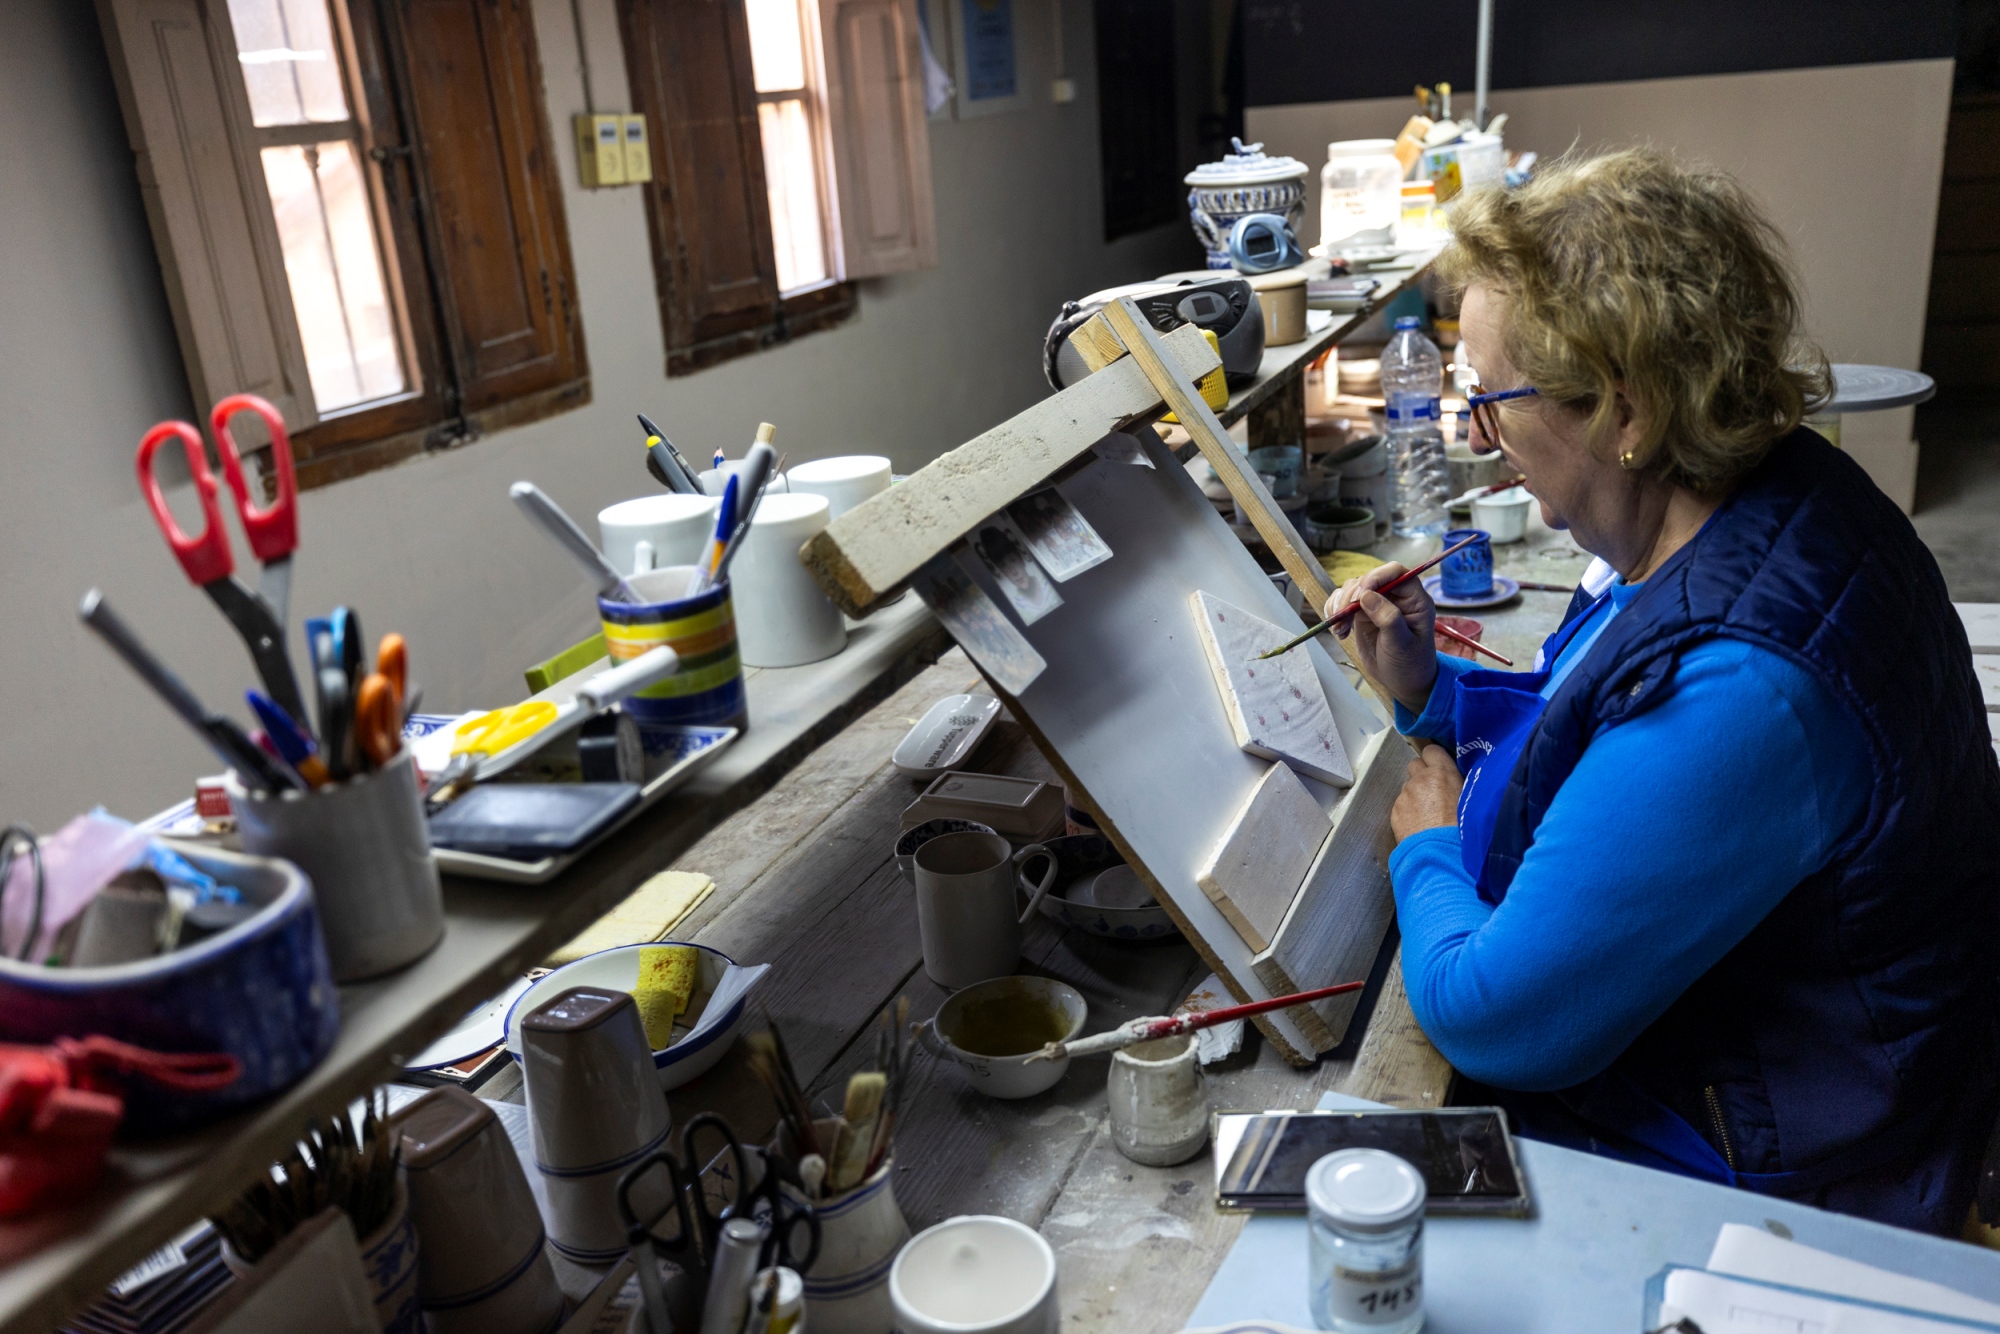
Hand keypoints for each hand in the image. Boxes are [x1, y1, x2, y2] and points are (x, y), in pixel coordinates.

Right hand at [1326, 563, 1437, 714]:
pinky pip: (1343, 603)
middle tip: (1343, 616)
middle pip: (1368, 578)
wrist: (1403, 682)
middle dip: (1352, 595)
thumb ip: (1388, 618)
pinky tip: (1338, 631)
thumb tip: (1368, 595)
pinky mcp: (1362, 615)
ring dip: (1340, 606)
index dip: (1376, 576)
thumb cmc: (1410, 664)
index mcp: (1414, 599)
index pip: (1395, 572)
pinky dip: (1335, 612)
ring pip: (1352, 589)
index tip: (1360, 594)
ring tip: (1340, 629)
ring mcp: (1377, 604)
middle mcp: (1395, 597)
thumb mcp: (1402, 644)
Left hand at [1391, 745, 1462, 840]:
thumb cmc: (1463, 828)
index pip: (1432, 751)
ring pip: (1408, 787)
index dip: (1434, 759)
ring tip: (1428, 813)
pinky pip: (1401, 805)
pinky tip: (1419, 824)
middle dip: (1422, 774)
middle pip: (1415, 766)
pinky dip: (1408, 811)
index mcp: (1442, 773)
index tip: (1439, 767)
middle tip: (1433, 791)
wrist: (1441, 852)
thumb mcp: (1470, 798)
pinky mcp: (1395, 811)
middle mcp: (1420, 779)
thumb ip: (1459, 783)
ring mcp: (1405, 795)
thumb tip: (1455, 779)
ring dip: (1415, 795)